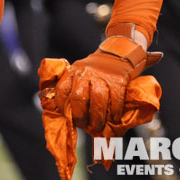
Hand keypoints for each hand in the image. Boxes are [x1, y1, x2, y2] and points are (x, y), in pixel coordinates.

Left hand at [37, 29, 161, 179]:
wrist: (117, 53)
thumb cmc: (96, 69)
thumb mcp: (79, 71)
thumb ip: (71, 87)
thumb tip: (64, 112)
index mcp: (73, 71)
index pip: (62, 90)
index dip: (62, 106)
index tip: (67, 117)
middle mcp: (86, 73)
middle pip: (79, 97)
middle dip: (80, 115)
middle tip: (83, 124)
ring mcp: (102, 76)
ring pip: (97, 99)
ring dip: (97, 117)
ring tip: (98, 126)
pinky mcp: (118, 79)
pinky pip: (115, 99)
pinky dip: (115, 111)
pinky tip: (114, 118)